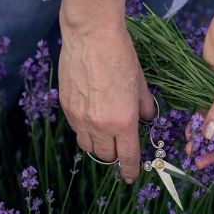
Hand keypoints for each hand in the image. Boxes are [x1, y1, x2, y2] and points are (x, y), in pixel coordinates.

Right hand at [59, 22, 154, 182]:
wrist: (91, 36)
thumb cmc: (122, 57)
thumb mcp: (141, 84)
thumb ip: (145, 107)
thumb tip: (147, 119)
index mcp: (123, 121)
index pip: (127, 156)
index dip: (130, 170)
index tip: (130, 177)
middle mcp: (100, 125)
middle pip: (105, 156)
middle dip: (115, 156)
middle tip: (121, 147)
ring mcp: (80, 117)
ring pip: (88, 146)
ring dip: (99, 146)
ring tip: (106, 135)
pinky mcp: (66, 107)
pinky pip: (76, 130)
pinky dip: (85, 131)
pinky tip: (92, 118)